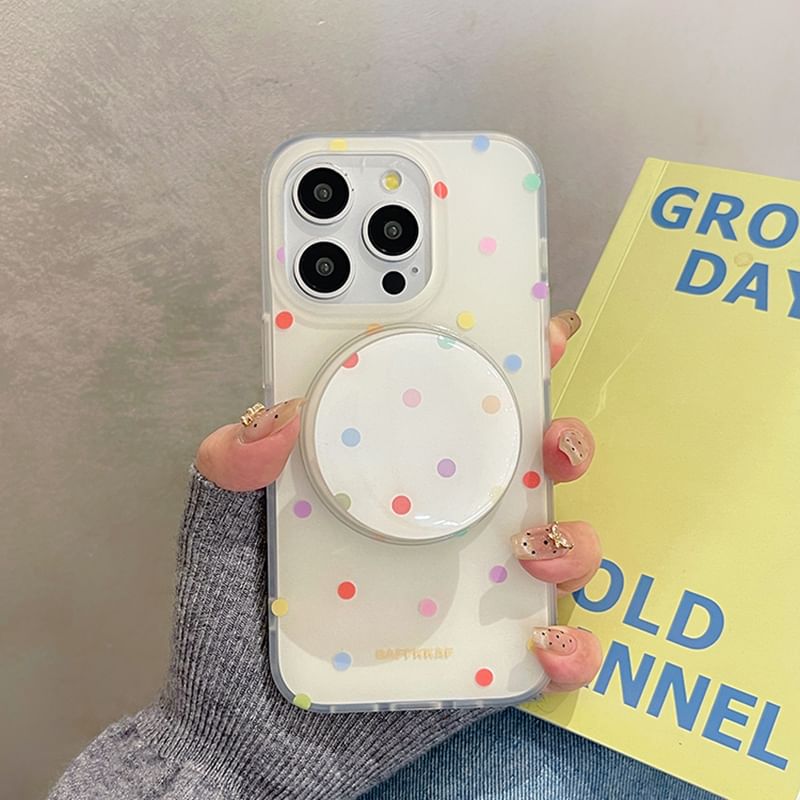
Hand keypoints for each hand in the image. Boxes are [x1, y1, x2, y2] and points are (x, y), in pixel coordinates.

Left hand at [197, 311, 601, 695]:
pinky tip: (541, 637)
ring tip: (529, 547)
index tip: (538, 335)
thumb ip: (234, 464)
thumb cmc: (236, 615)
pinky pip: (557, 646)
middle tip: (551, 443)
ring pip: (566, 548)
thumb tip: (276, 417)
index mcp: (400, 474)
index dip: (511, 364)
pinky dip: (572, 641)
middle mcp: (450, 521)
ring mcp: (475, 587)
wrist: (243, 729)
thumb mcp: (224, 523)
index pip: (466, 405)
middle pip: (536, 467)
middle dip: (566, 438)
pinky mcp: (489, 657)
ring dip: (576, 539)